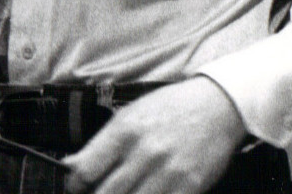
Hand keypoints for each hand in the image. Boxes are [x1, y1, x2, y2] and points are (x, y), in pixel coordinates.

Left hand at [63, 78, 247, 193]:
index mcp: (125, 130)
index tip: (77, 189)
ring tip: (125, 192)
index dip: (74, 186)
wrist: (218, 106)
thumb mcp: (131, 115)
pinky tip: (146, 193)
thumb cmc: (171, 109)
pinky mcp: (188, 187)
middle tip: (100, 193)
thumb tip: (73, 167)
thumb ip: (102, 143)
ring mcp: (167, 172)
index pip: (85, 170)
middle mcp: (144, 152)